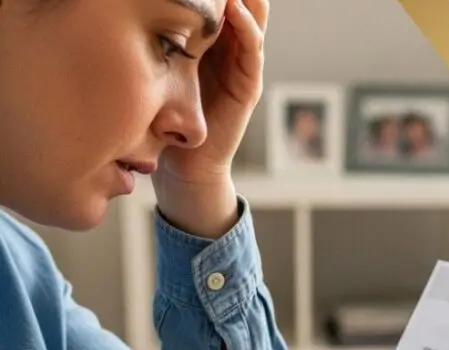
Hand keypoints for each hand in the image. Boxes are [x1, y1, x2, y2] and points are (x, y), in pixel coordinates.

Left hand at [154, 0, 268, 235]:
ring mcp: (241, 66)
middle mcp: (228, 47)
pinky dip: (247, 29)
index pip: (218, 0)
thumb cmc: (160, 113)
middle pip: (239, 2)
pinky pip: (252, 52)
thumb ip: (155, 33)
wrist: (180, 164)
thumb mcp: (153, 62)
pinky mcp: (247, 87)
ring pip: (252, 19)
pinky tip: (235, 10)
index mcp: (207, 38)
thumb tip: (125, 8)